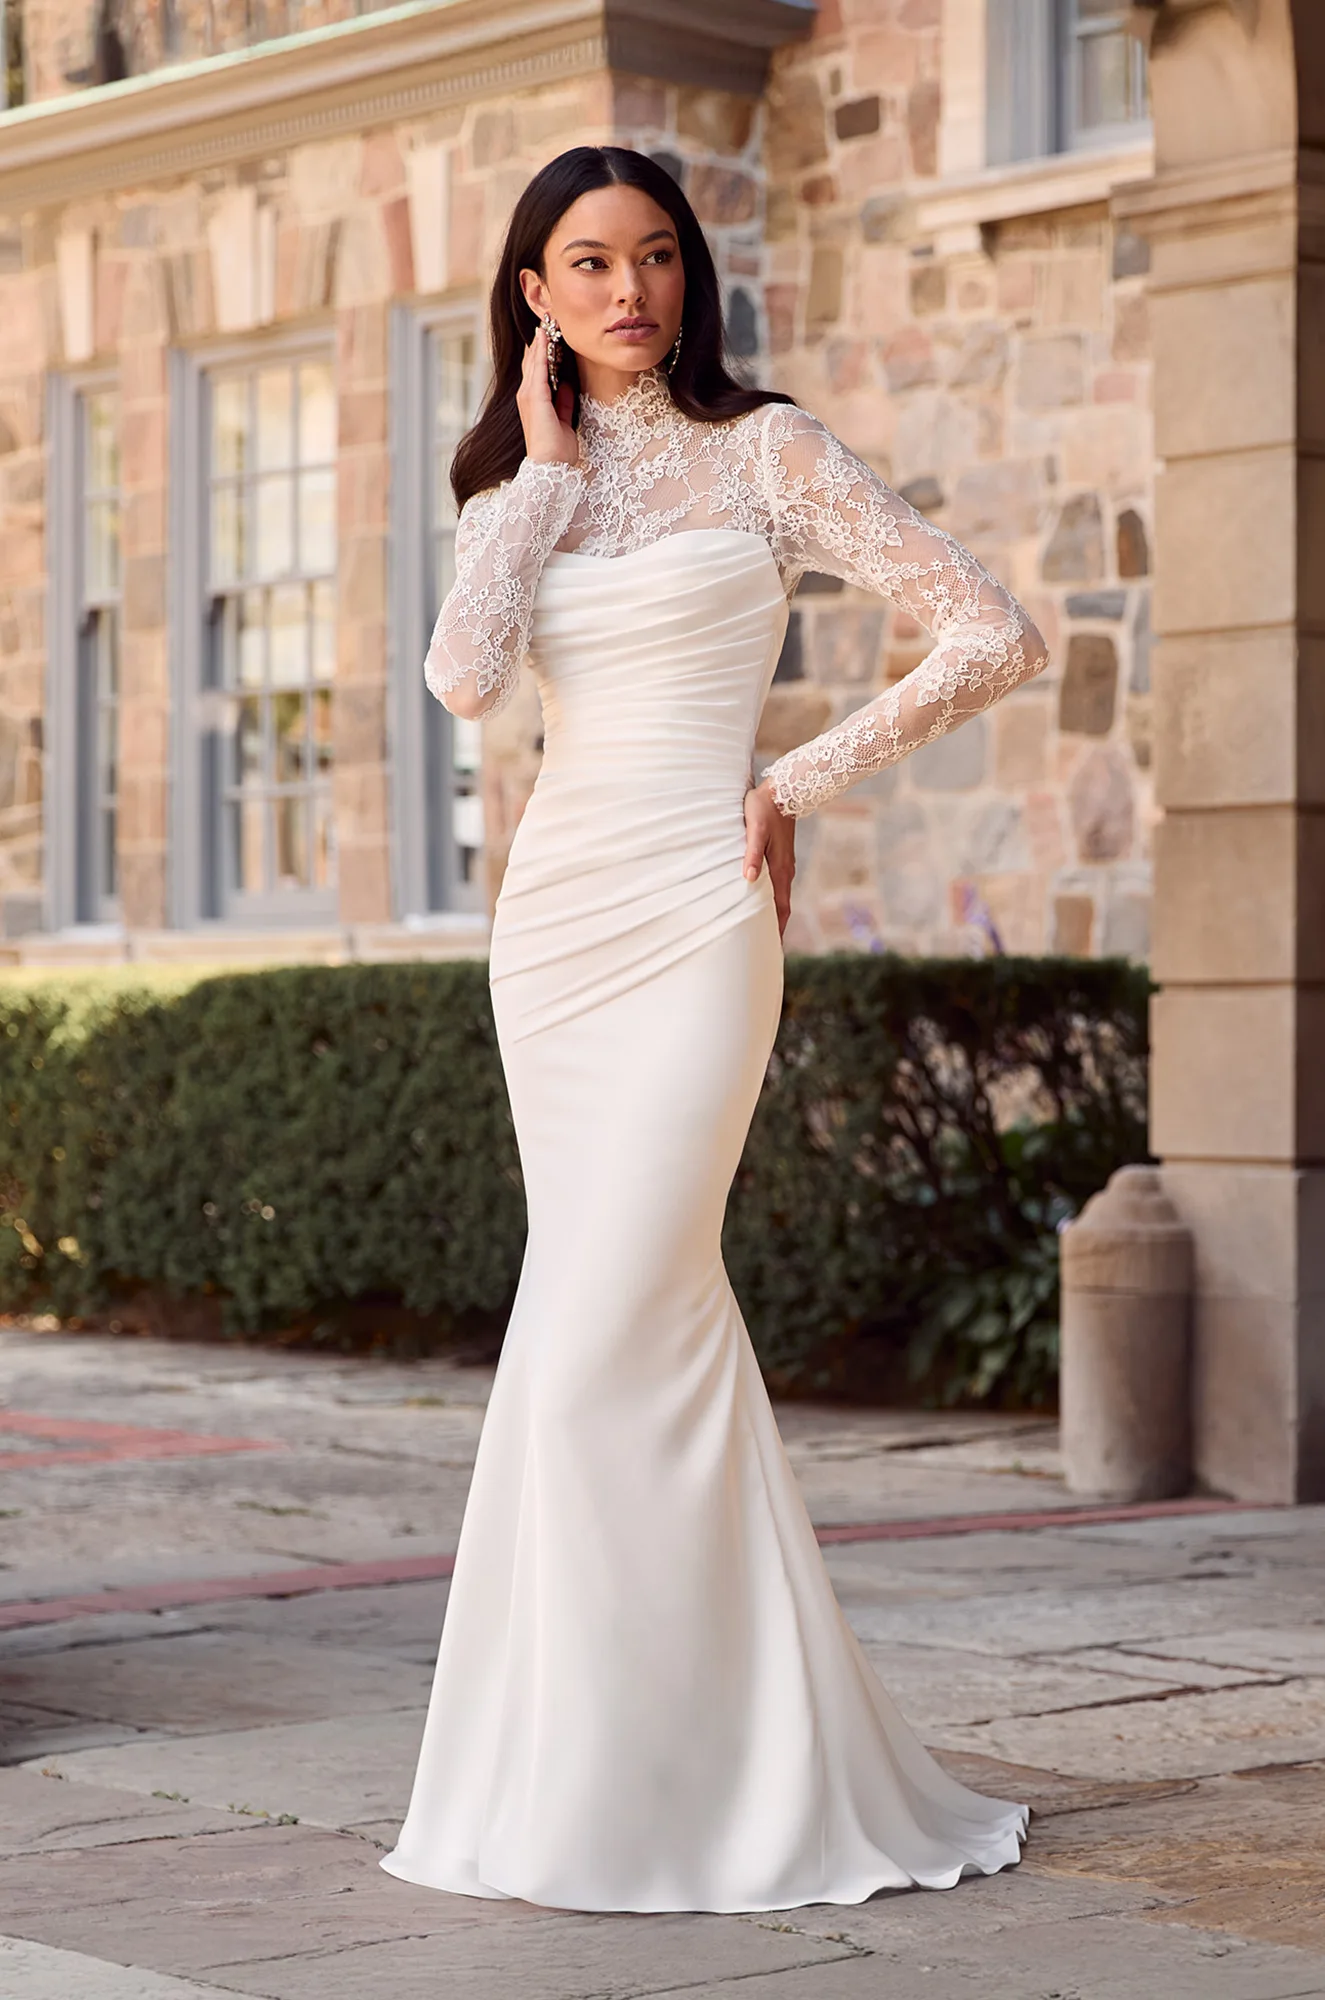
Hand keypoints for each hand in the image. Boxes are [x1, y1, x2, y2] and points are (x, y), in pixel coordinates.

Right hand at [518, 326, 578, 468]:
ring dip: (541, 340)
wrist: (551, 468)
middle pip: (533, 360)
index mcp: (535, 402)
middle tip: (550, 318)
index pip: (539, 369)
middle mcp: (527, 395)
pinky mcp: (534, 397)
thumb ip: (563, 403)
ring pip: (534, 360)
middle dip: (542, 340)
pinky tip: (546, 337)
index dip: (545, 350)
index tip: (554, 331)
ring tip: (548, 320)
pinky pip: (538, 368)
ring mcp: (528, 395)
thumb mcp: (565, 422)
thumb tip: (567, 386)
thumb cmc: (558, 451)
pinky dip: (541, 351)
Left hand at [743, 780, 795, 937]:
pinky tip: (763, 902)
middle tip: (767, 951)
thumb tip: (749, 880)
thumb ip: (752, 854)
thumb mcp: (755, 830)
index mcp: (780, 869)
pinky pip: (777, 886)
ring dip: (774, 915)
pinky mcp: (780, 857)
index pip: (781, 909)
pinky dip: (772, 900)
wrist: (784, 789)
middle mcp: (785, 871)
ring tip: (764, 933)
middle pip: (782, 908)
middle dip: (776, 930)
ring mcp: (784, 865)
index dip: (777, 930)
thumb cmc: (764, 808)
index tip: (772, 951)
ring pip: (780, 897)